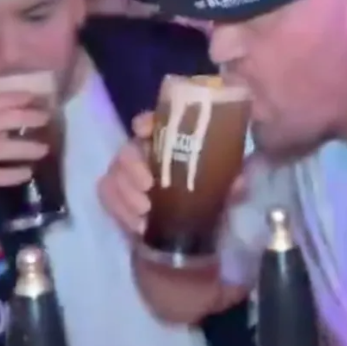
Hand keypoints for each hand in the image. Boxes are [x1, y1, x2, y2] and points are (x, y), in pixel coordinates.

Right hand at [97, 111, 247, 234]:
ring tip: (144, 212)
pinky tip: (137, 226)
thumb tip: (238, 183)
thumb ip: (236, 178)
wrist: (207, 225)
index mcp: (176, 138)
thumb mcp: (232, 180)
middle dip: (132, 166)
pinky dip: (119, 209)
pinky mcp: (122, 197)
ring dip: (124, 193)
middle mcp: (150, 152)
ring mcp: (132, 174)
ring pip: (113, 173)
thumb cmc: (218, 189)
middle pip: (127, 148)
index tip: (143, 131)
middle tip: (148, 187)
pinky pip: (108, 195)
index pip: (155, 120)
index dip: (146, 122)